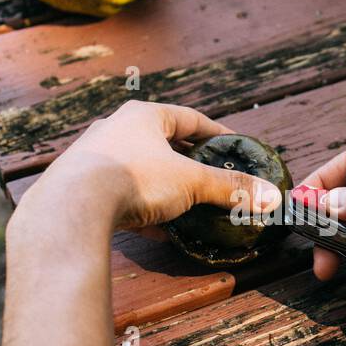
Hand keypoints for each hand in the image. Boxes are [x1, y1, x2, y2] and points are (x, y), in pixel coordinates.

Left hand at [13, 101, 283, 234]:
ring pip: (137, 167)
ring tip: (184, 203)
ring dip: (161, 184)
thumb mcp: (191, 182)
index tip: (232, 144)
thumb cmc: (134, 179)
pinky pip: (118, 194)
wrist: (73, 205)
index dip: (215, 132)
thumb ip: (230, 189)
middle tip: (208, 172)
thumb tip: (272, 196)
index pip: (189, 118)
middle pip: (160, 140)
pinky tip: (155, 229)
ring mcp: (94, 157)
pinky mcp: (80, 186)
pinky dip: (140, 207)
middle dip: (186, 158)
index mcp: (144, 116)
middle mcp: (115, 129)